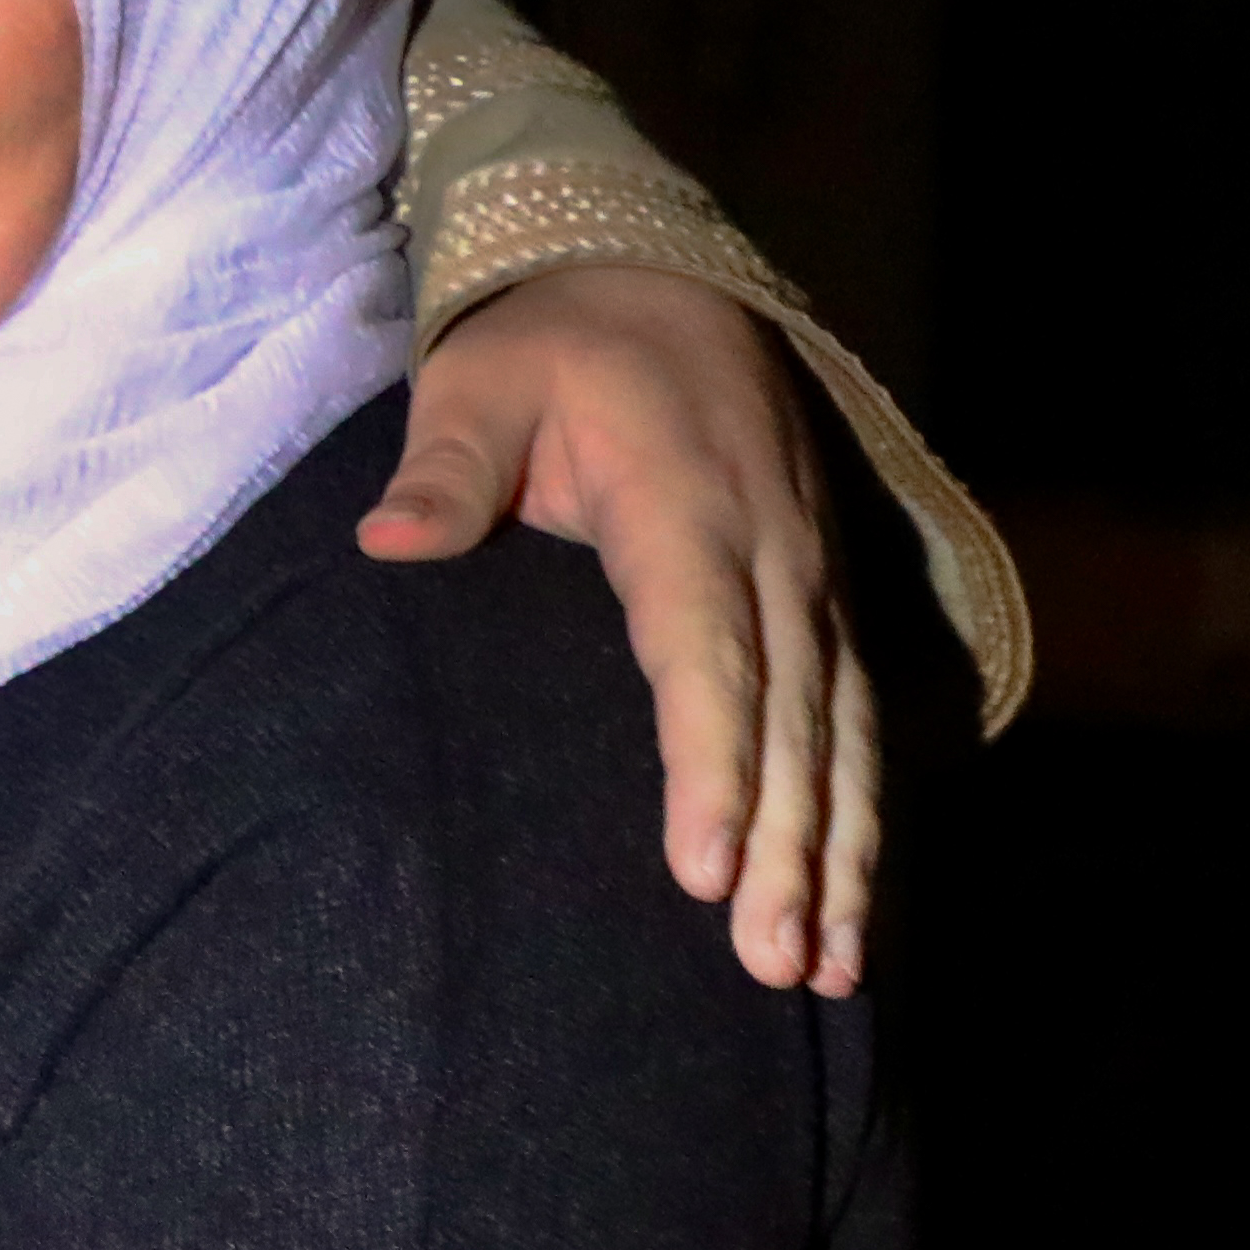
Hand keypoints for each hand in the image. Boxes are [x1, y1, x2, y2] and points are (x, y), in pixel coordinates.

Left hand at [381, 261, 871, 993]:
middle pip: (791, 721)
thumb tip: (388, 539)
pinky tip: (854, 906)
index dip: (713, 764)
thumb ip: (448, 465)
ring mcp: (813, 579)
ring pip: (842, 734)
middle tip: (776, 964)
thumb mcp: (480, 381)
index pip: (708, 655)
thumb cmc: (551, 345)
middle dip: (793, 848)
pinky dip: (860, 812)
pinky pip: (855, 718)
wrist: (662, 280)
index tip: (707, 869)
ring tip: (828, 969)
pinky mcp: (825, 601)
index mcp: (687, 507)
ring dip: (842, 852)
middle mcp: (773, 555)